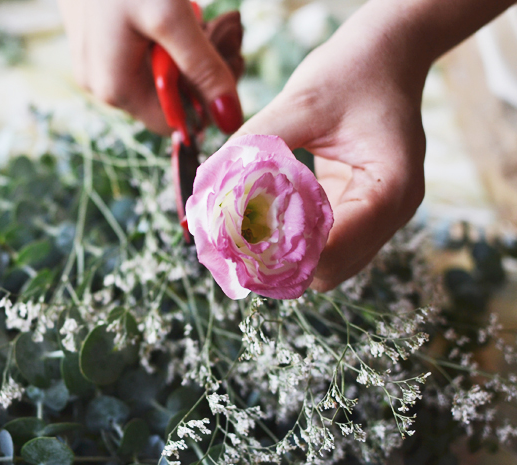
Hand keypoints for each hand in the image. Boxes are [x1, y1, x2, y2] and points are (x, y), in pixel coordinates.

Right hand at [58, 0, 243, 133]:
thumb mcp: (172, 18)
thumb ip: (204, 70)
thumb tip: (230, 119)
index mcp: (116, 88)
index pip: (174, 124)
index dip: (205, 100)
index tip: (223, 60)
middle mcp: (100, 85)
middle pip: (164, 100)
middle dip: (192, 71)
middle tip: (209, 27)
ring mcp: (92, 64)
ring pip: (152, 77)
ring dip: (178, 52)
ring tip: (184, 13)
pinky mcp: (92, 42)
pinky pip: (135, 57)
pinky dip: (158, 39)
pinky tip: (161, 10)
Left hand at [234, 4, 429, 290]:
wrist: (385, 55)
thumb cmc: (352, 71)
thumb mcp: (300, 103)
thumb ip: (255, 147)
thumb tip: (210, 188)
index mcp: (391, 188)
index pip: (334, 248)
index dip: (282, 255)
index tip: (234, 245)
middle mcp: (392, 212)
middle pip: (329, 270)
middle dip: (280, 263)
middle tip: (229, 245)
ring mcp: (378, 216)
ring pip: (325, 266)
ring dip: (284, 257)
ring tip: (238, 237)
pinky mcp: (358, 211)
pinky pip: (322, 243)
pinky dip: (290, 240)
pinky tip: (257, 224)